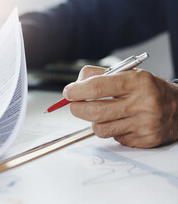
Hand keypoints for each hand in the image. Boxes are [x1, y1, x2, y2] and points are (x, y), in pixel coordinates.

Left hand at [63, 65, 177, 147]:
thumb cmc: (147, 89)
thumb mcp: (128, 74)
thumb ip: (98, 76)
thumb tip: (73, 88)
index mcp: (137, 82)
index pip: (97, 87)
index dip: (77, 91)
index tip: (68, 92)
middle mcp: (142, 104)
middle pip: (94, 111)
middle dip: (77, 109)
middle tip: (74, 105)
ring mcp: (144, 125)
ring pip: (100, 129)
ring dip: (94, 121)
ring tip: (103, 113)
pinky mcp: (143, 140)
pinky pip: (113, 138)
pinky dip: (111, 130)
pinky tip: (121, 122)